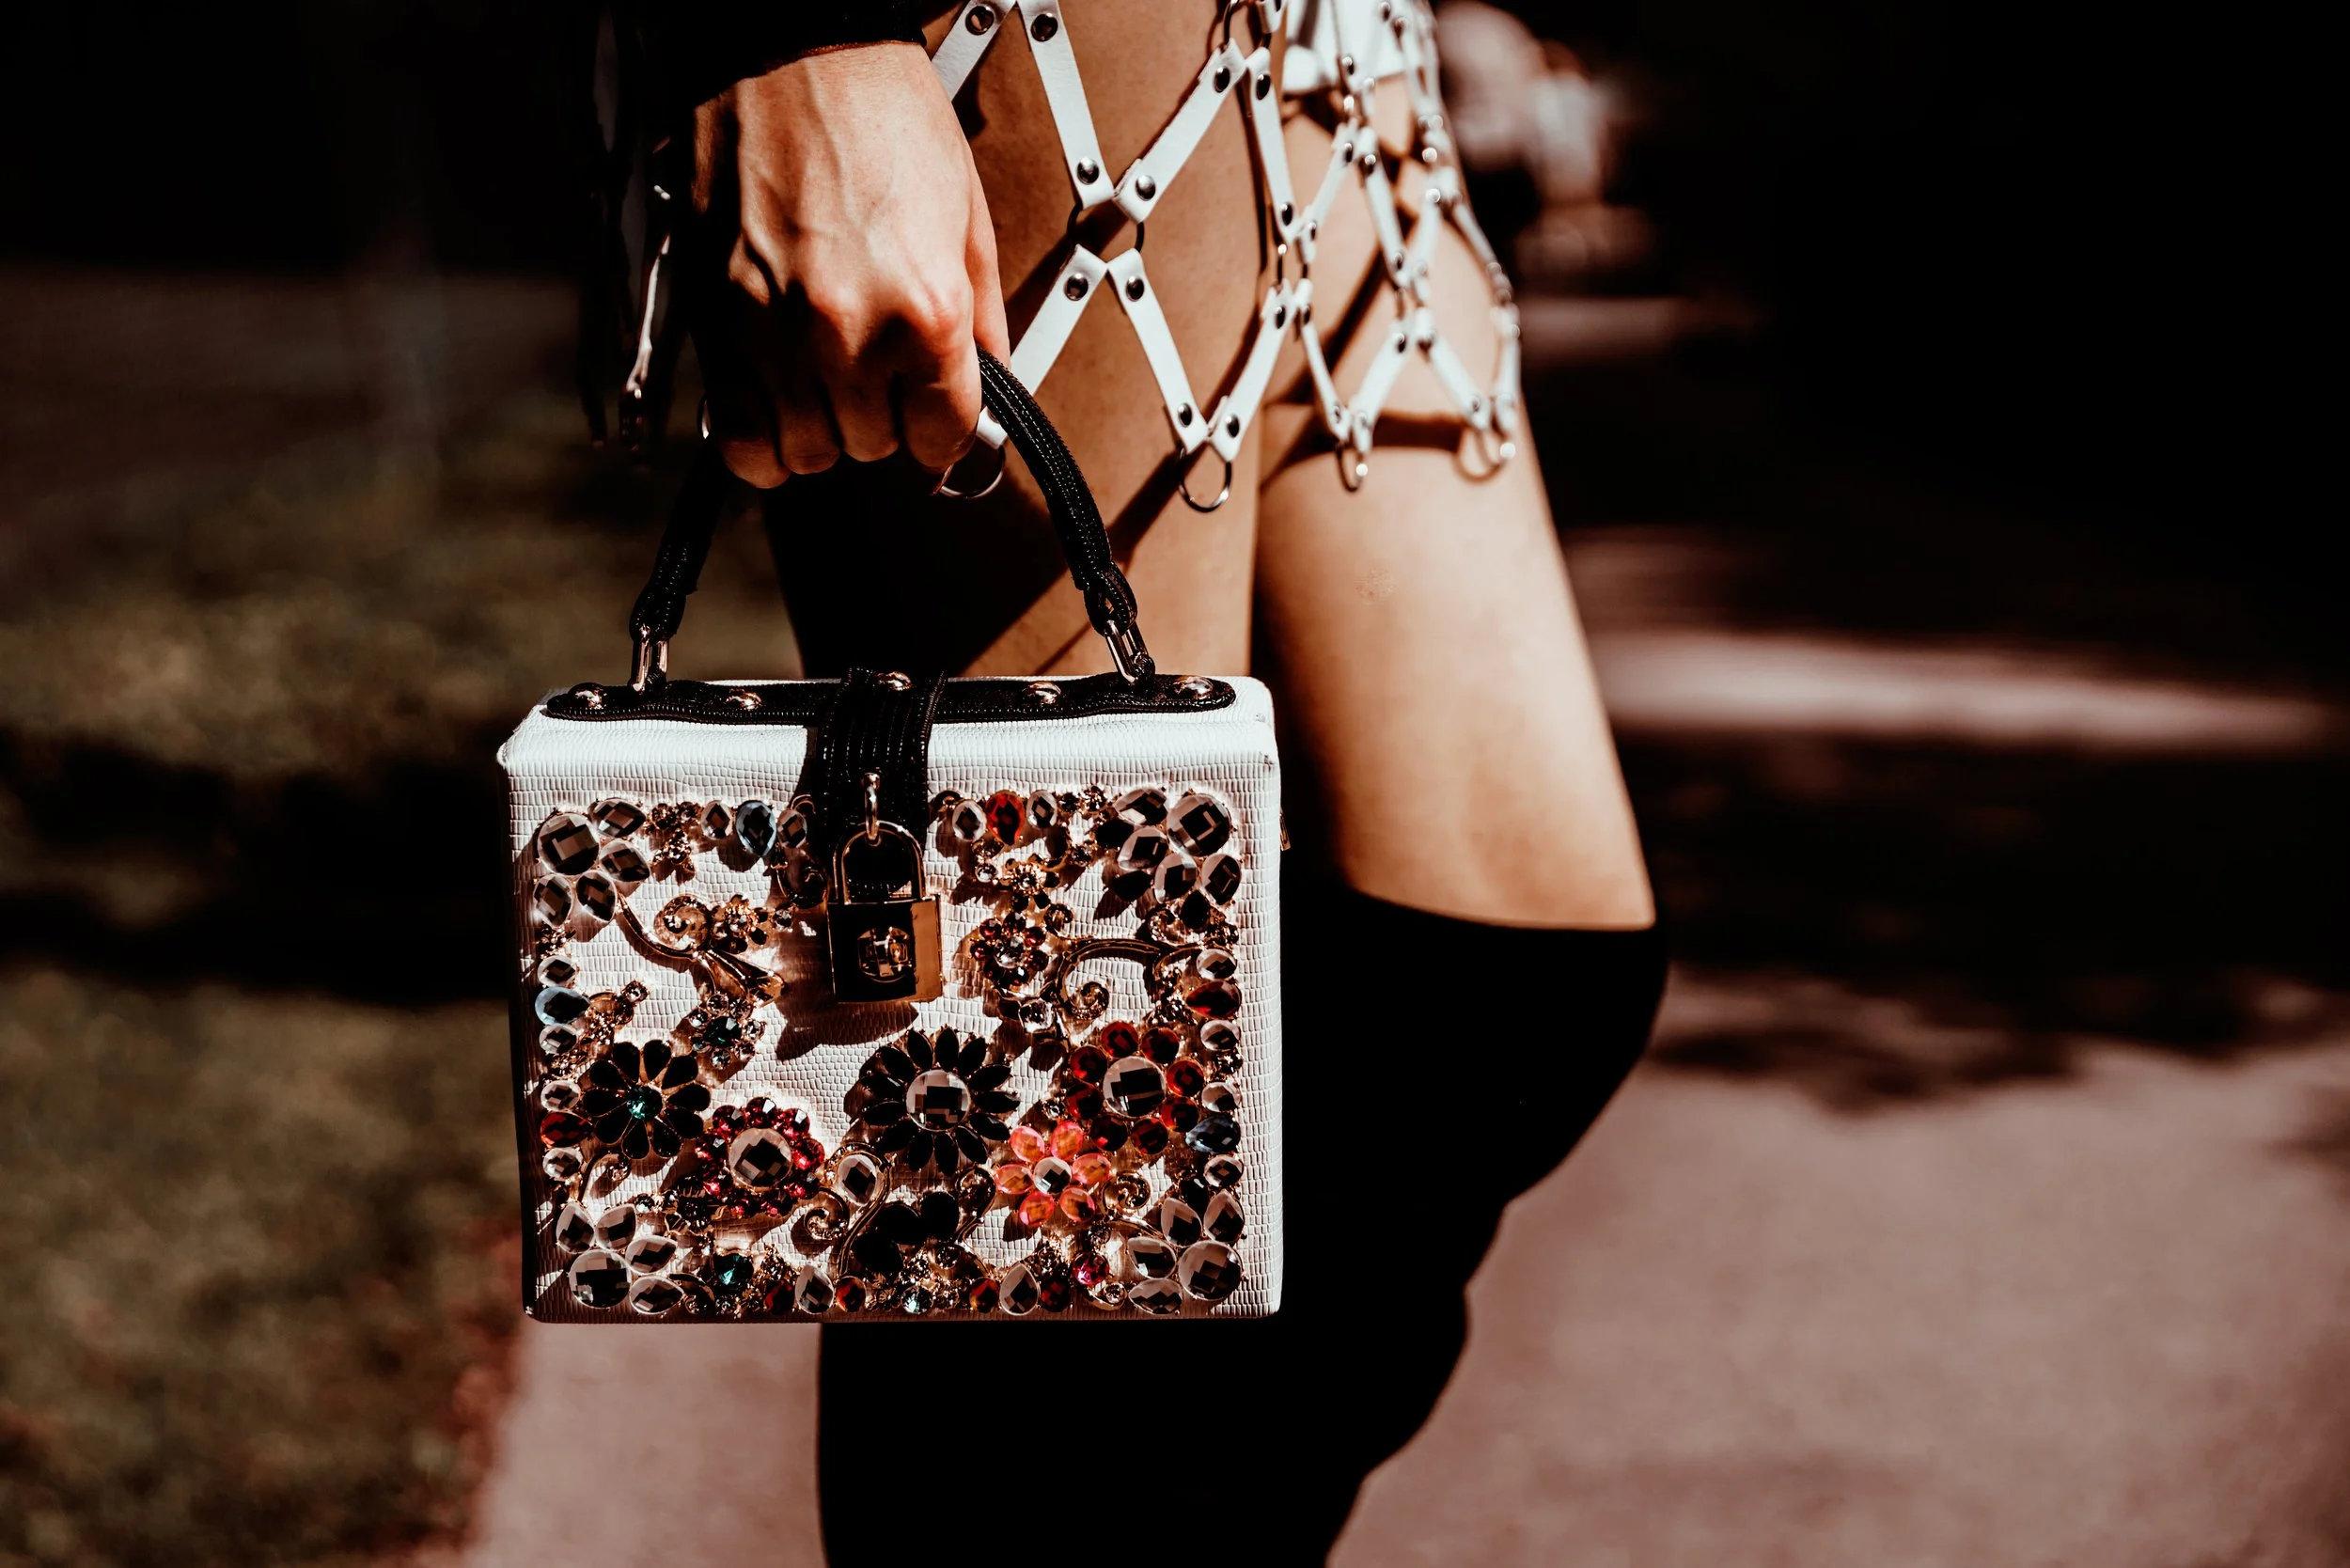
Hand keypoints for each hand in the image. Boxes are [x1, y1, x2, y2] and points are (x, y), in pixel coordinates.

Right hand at [689, 42, 1009, 484]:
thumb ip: (982, 321)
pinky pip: (737, 440)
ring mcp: (773, 335)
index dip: (943, 427)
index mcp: (924, 311)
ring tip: (828, 378)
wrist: (787, 49)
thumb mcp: (966, 217)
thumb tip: (990, 390)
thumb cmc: (877, 112)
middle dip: (883, 417)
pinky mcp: (715, 326)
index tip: (934, 412)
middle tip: (879, 369)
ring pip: (808, 453)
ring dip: (823, 429)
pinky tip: (777, 411)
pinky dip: (760, 444)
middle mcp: (847, 334)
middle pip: (873, 447)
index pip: (943, 437)